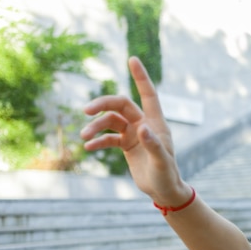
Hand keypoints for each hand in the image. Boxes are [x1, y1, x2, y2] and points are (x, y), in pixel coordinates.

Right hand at [81, 56, 189, 205]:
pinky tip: (88, 147)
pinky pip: (109, 138)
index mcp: (156, 123)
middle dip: (103, 105)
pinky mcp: (127, 145)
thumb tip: (142, 127)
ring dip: (96, 127)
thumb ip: (153, 145)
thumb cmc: (167, 176)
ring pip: (111, 121)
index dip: (141, 77)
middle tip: (86, 111)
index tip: (132, 58)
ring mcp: (134, 134)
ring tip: (83, 136)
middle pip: (120, 105)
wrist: (163, 191)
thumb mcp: (161, 162)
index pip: (148, 95)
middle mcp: (144, 125)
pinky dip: (98, 141)